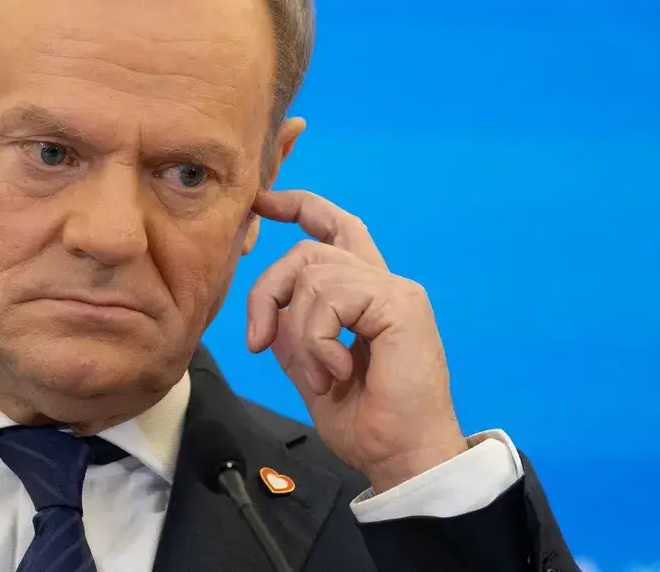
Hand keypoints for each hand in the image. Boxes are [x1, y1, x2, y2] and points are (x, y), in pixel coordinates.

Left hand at [247, 190, 467, 492]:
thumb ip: (292, 331)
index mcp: (365, 295)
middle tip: (258, 343)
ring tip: (319, 376)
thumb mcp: (309, 368)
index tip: (262, 202)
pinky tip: (336, 371)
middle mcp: (383, 283)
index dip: (298, 207)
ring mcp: (394, 290)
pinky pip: (330, 299)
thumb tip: (268, 311)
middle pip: (306, 251)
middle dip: (267, 292)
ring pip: (312, 275)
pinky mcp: (399, 304)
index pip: (334, 228)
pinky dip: (317, 340)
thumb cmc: (366, 422)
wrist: (402, 458)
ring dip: (299, 334)